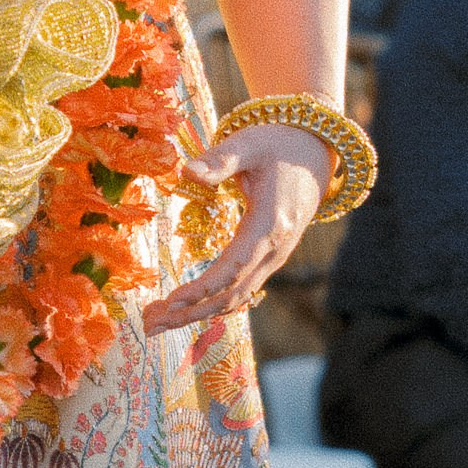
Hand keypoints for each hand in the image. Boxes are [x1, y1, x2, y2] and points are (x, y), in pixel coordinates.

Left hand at [141, 122, 333, 336]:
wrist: (315, 151)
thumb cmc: (278, 143)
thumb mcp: (249, 143)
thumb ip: (219, 160)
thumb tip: (186, 169)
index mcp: (270, 224)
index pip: (233, 267)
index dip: (202, 288)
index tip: (170, 301)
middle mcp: (276, 249)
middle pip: (232, 294)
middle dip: (192, 312)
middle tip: (151, 324)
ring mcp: (276, 256)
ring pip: (237, 297)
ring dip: (198, 313)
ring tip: (159, 322)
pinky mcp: (270, 257)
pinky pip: (242, 289)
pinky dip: (213, 303)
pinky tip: (187, 310)